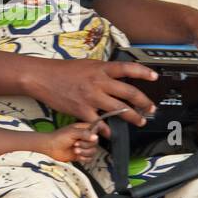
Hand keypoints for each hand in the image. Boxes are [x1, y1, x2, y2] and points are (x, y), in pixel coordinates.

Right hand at [24, 58, 158, 126]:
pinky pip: (99, 123)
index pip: (128, 68)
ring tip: (139, 121)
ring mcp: (91, 97)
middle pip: (129, 93)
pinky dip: (107, 130)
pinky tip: (112, 133)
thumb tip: (117, 75)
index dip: (144, 72)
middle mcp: (99, 82)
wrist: (43, 77)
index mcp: (101, 68)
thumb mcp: (87, 64)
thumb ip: (103, 71)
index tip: (155, 77)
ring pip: (119, 110)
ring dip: (132, 117)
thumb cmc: (63, 70)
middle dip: (144, 103)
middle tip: (151, 108)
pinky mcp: (82, 110)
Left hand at [41, 122, 100, 164]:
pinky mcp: (81, 155)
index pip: (96, 129)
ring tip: (75, 150)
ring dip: (85, 152)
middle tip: (76, 143)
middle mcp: (85, 138)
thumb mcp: (72, 132)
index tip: (90, 137)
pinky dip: (84, 158)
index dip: (94, 134)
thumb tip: (95, 137)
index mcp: (83, 129)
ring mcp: (83, 147)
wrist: (50, 148)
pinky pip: (89, 158)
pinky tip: (77, 156)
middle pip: (95, 142)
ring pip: (93, 151)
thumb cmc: (58, 137)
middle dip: (86, 144)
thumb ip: (85, 134)